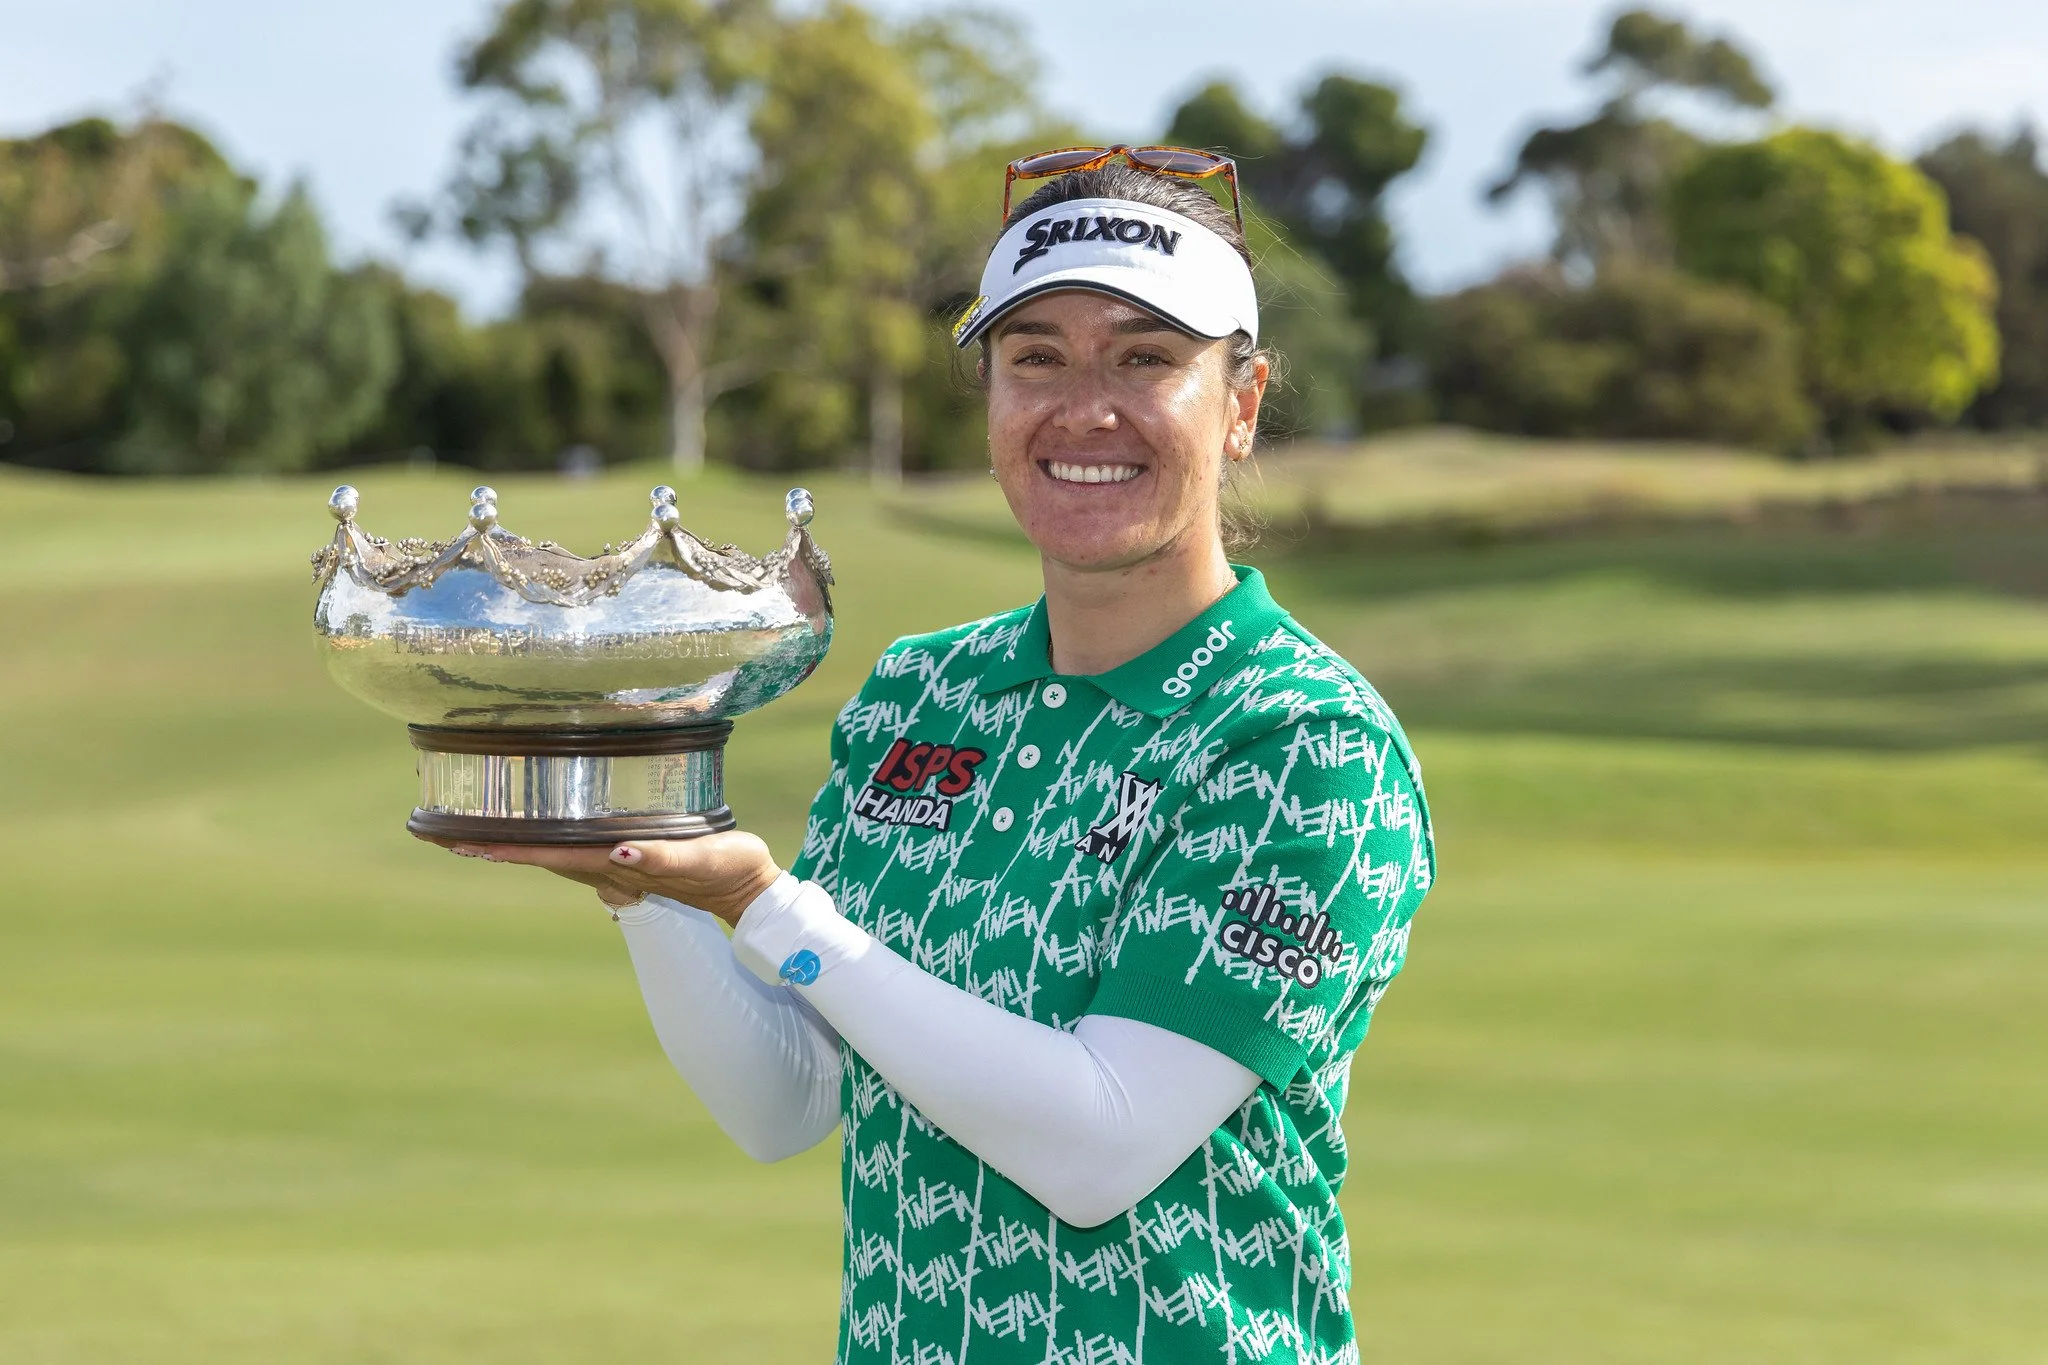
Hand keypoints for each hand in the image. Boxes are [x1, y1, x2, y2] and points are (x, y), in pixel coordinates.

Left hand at [420, 830, 782, 926]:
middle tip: (436, 834)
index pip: (546, 853)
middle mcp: (602, 864)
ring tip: (464, 831)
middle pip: (533, 853)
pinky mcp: (621, 855)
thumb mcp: (698, 859)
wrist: (745, 886)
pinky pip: (566, 845)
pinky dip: (537, 838)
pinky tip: (526, 829)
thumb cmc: (726, 869)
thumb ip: (661, 859)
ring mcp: (609, 863)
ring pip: (545, 851)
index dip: (503, 847)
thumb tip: (620, 853)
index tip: (457, 842)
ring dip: (506, 843)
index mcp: (613, 863)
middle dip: (487, 844)